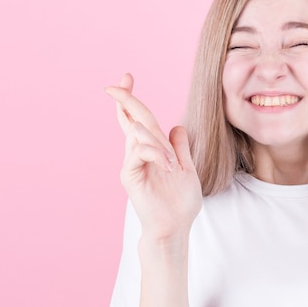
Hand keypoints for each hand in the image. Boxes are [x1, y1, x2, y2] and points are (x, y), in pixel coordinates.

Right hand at [104, 73, 201, 241]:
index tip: (126, 78)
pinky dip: (157, 154)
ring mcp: (132, 164)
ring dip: (160, 144)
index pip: (138, 120)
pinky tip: (169, 168)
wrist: (175, 228)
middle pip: (131, 118)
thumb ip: (180, 148)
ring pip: (139, 133)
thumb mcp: (186, 169)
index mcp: (152, 150)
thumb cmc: (180, 203)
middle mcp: (138, 154)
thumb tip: (176, 126)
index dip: (130, 100)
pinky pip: (139, 151)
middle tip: (121, 81)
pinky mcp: (130, 175)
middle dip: (126, 97)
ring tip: (174, 166)